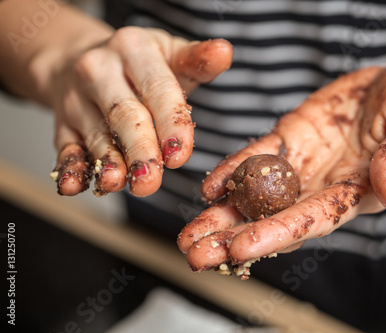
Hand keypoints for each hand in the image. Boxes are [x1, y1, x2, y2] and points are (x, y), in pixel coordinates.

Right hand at [50, 27, 231, 195]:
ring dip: (107, 163)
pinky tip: (73, 186)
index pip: (157, 88)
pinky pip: (65, 148)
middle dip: (140, 149)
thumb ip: (197, 61)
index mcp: (133, 49)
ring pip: (95, 135)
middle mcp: (99, 71)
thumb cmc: (139, 66)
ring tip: (117, 184)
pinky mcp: (62, 125)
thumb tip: (224, 52)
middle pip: (124, 114)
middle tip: (151, 181)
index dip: (170, 123)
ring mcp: (76, 99)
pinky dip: (70, 169)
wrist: (80, 61)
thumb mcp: (169, 55)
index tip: (180, 155)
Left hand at [177, 61, 385, 270]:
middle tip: (195, 257)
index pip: (309, 220)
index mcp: (354, 192)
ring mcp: (303, 165)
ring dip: (221, 216)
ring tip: (188, 236)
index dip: (274, 235)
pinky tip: (208, 188)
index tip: (237, 249)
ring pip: (257, 196)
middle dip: (233, 239)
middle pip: (273, 219)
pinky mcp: (291, 140)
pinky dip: (233, 173)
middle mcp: (322, 186)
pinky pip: (257, 159)